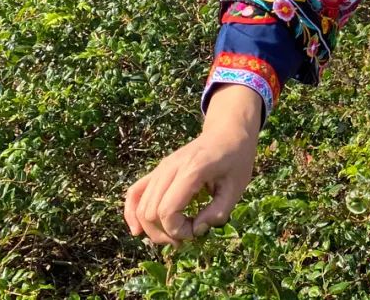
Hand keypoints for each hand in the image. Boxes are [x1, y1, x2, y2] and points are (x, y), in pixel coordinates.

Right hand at [124, 85, 259, 245]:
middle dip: (165, 233)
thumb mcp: (237, 187)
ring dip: (153, 229)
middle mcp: (170, 168)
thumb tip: (196, 231)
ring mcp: (161, 168)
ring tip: (174, 235)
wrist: (228, 132)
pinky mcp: (157, 171)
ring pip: (141, 206)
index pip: (167, 210)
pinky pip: (135, 193)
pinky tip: (138, 230)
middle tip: (187, 237)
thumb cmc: (237, 158)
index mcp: (192, 170)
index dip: (177, 230)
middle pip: (150, 211)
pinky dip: (132, 213)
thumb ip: (218, 212)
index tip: (196, 232)